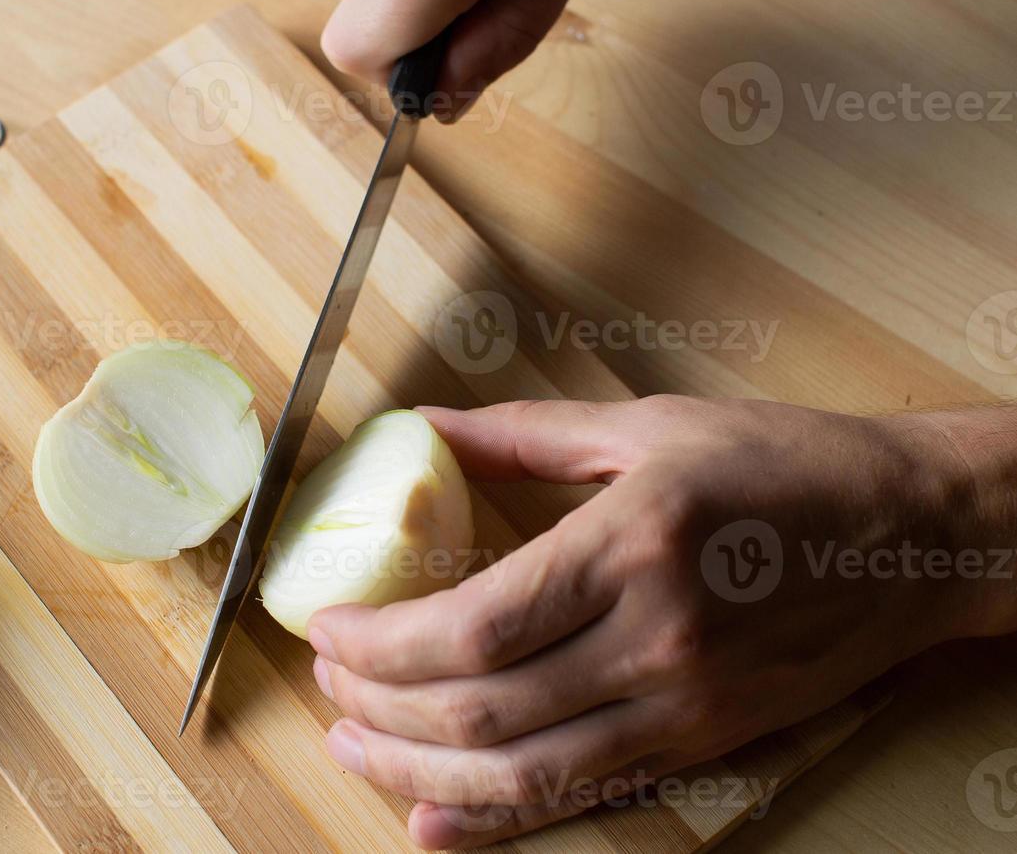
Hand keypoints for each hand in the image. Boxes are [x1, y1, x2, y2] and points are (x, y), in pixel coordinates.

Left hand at [308, 396, 1016, 847]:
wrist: (915, 534)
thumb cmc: (783, 465)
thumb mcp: (648, 426)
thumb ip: (522, 434)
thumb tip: (423, 425)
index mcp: (628, 546)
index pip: (471, 627)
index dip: (379, 645)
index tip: (325, 629)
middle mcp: (652, 640)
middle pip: (481, 709)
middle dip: (380, 707)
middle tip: (328, 686)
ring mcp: (681, 705)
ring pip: (521, 771)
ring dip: (418, 771)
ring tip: (353, 748)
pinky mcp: (702, 742)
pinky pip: (584, 797)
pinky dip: (497, 821)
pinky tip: (431, 821)